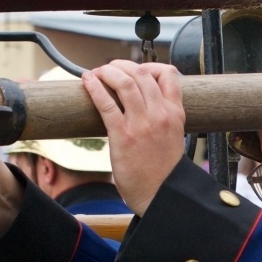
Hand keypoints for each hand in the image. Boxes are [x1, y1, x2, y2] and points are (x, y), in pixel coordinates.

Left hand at [81, 60, 185, 215]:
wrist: (162, 196)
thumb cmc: (163, 171)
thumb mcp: (172, 137)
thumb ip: (162, 118)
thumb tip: (141, 106)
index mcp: (175, 114)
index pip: (170, 74)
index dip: (150, 66)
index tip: (137, 71)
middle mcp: (160, 114)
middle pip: (142, 73)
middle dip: (122, 66)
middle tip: (109, 69)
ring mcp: (142, 124)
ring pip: (124, 82)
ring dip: (107, 72)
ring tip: (97, 73)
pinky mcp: (123, 135)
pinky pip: (107, 104)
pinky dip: (94, 88)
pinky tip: (87, 82)